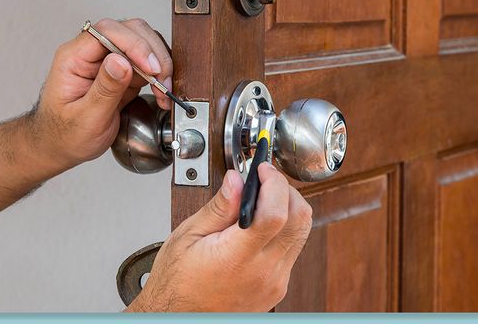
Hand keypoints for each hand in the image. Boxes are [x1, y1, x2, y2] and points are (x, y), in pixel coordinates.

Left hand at [28, 18, 172, 169]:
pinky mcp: (122, 73)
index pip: (107, 31)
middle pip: (129, 31)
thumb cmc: (65, 134)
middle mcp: (91, 54)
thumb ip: (104, 89)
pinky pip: (145, 63)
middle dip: (151, 53)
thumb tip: (121, 61)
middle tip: (161, 80)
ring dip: (158, 63)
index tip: (150, 67)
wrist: (62, 146)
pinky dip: (159, 75)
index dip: (134, 44)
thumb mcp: (84, 117)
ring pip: (142, 43)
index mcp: (74, 58)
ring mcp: (108, 61)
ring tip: (163, 89)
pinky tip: (161, 92)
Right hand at [127, 164, 312, 311]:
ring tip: (261, 200)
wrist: (178, 318)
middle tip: (265, 180)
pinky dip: (283, 230)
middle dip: (287, 190)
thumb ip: (218, 207)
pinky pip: (292, 251)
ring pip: (301, 234)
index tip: (262, 169)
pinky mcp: (277, 288)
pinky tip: (260, 225)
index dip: (274, 183)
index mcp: (237, 258)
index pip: (276, 213)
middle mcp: (263, 272)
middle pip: (299, 220)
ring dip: (288, 209)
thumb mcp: (188, 236)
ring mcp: (275, 282)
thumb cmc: (176, 283)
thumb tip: (237, 180)